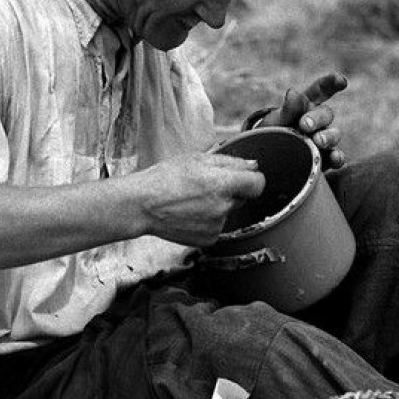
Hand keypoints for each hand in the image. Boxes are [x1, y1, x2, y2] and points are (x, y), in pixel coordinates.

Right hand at [135, 153, 265, 247]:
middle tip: (203, 186)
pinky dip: (206, 221)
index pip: (258, 183)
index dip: (251, 178)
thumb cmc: (163, 179)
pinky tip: (188, 214)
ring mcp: (217, 225)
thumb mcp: (196, 159)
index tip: (243, 177)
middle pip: (241, 197)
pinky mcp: (209, 239)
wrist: (141, 206)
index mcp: (223, 184)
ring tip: (190, 201)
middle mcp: (224, 207)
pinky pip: (216, 226)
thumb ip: (229, 161)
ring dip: (216, 206)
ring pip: (227, 212)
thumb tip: (252, 165)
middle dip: (229, 191)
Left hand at [265, 72, 347, 168]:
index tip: (341, 81)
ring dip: (327, 136)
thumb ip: (287, 108)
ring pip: (333, 134)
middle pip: (325, 114)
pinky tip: (335, 157)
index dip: (331, 83)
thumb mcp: (277, 119)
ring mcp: (324, 139)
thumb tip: (293, 92)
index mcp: (306, 105)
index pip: (320, 90)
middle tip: (304, 124)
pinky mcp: (324, 158)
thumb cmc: (273, 134)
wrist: (267, 160)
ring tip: (317, 141)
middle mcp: (318, 121)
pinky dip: (337, 157)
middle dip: (316, 118)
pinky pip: (336, 157)